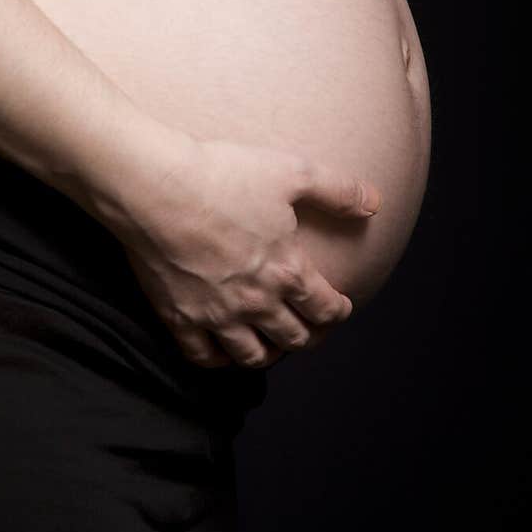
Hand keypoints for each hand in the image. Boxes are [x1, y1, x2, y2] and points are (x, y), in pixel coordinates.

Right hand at [117, 134, 381, 368]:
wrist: (156, 187)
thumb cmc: (222, 175)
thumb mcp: (292, 172)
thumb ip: (338, 191)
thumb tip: (375, 204)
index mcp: (287, 272)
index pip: (325, 307)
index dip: (338, 310)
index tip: (339, 306)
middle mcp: (256, 302)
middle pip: (293, 337)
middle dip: (308, 336)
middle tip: (310, 330)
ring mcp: (216, 315)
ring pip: (251, 355)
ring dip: (267, 354)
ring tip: (270, 346)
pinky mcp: (178, 317)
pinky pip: (202, 355)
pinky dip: (217, 359)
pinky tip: (222, 350)